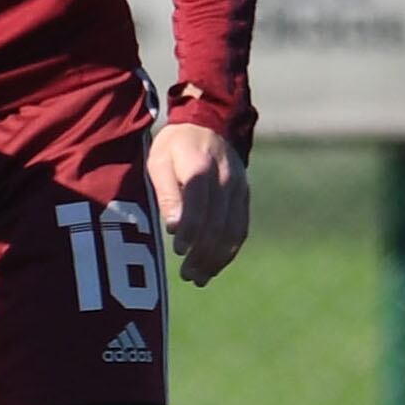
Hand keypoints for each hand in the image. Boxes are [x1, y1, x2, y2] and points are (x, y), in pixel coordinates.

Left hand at [150, 122, 249, 284]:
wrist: (207, 125)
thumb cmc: (174, 148)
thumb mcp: (159, 162)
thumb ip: (166, 192)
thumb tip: (174, 226)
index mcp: (200, 166)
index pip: (198, 203)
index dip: (190, 228)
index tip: (178, 250)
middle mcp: (225, 178)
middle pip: (218, 221)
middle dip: (203, 252)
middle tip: (186, 275)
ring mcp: (239, 188)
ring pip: (233, 230)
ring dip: (217, 258)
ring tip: (198, 278)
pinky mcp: (244, 197)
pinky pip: (241, 228)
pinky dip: (229, 251)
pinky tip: (214, 267)